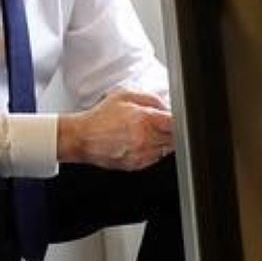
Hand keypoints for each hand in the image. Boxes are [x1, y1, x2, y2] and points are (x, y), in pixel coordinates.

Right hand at [59, 90, 174, 170]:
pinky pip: (156, 158)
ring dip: (163, 141)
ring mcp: (142, 154)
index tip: (178, 118)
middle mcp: (145, 139)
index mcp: (144, 119)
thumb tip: (167, 106)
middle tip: (161, 123)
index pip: (176, 123)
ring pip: (167, 149)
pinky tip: (140, 141)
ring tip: (147, 132)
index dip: (179, 120)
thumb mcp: (125, 95)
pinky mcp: (138, 165)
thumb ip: (151, 98)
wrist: (82, 138)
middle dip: (171, 130)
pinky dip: (153, 150)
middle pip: (175, 138)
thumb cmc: (101, 116)